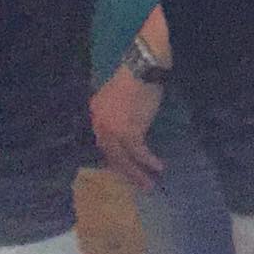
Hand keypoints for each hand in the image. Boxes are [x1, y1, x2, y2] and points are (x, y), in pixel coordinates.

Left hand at [89, 64, 165, 183]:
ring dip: (136, 172)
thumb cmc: (136, 81)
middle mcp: (99, 123)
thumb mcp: (120, 99)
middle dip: (124, 170)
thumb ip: (118, 115)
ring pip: (123, 157)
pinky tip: (157, 166)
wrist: (142, 70)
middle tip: (137, 183)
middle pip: (110, 153)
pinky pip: (138, 152)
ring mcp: (112, 129)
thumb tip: (130, 131)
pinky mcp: (128, 131)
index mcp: (96, 113)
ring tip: (148, 183)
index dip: (114, 157)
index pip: (103, 141)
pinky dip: (147, 160)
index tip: (124, 169)